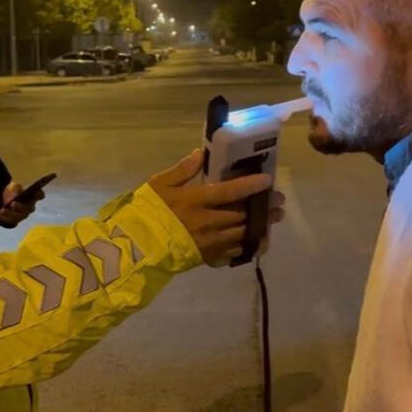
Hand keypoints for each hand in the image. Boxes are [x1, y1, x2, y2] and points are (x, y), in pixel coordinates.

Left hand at [0, 182, 43, 226]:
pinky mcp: (14, 221)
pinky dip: (1, 217)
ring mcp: (22, 215)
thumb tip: (16, 195)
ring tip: (2, 210)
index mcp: (33, 197)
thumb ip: (16, 188)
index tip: (37, 191)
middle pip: (28, 209)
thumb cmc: (13, 191)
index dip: (39, 194)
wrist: (4, 199)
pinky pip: (8, 221)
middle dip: (20, 207)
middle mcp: (30, 207)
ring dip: (9, 213)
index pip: (40, 195)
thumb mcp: (14, 186)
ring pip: (17, 216)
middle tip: (13, 203)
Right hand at [148, 149, 284, 266]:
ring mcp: (209, 243)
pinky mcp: (207, 258)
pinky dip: (248, 247)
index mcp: (196, 201)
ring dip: (261, 226)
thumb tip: (201, 153)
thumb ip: (181, 170)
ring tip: (274, 219)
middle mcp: (208, 222)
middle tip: (278, 200)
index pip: (230, 191)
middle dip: (263, 207)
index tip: (267, 180)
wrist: (134, 247)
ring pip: (243, 234)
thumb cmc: (145, 212)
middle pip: (243, 214)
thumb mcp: (158, 185)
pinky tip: (257, 243)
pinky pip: (233, 253)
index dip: (251, 185)